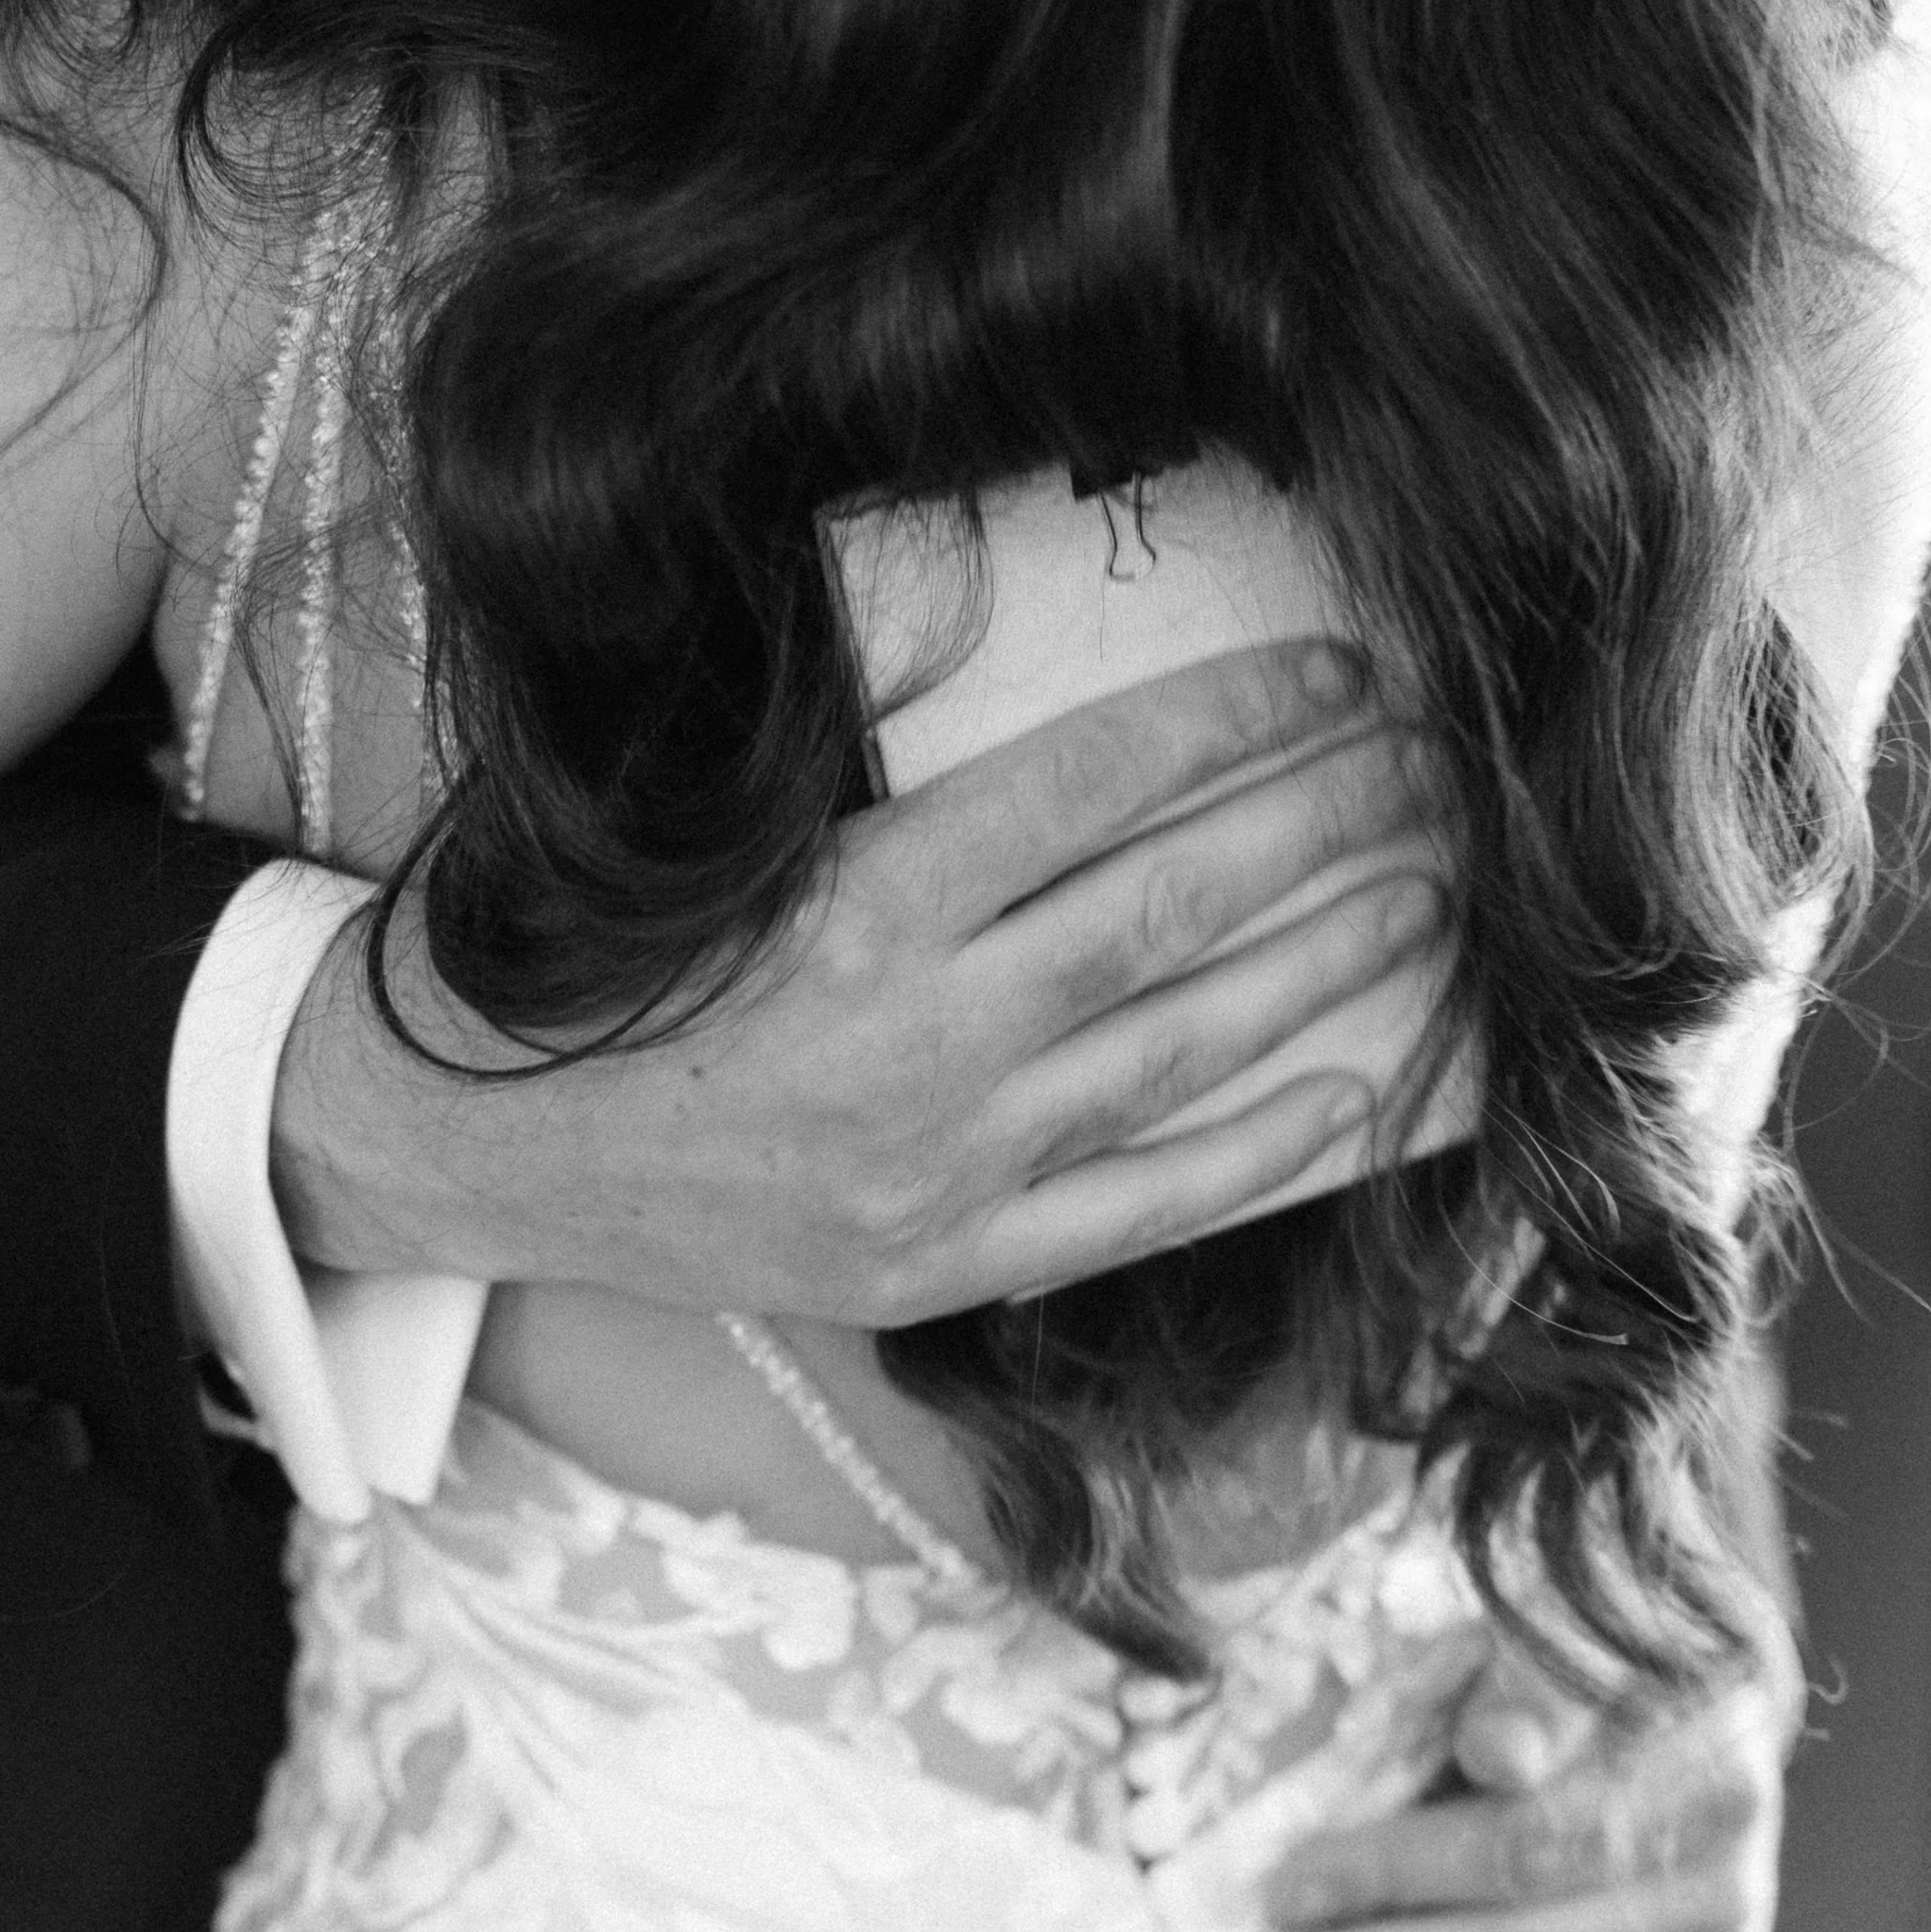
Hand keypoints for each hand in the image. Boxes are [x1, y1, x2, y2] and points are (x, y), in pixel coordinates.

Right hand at [272, 642, 1447, 1318]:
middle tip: (1442, 764)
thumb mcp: (731, 839)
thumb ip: (899, 788)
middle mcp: (918, 1036)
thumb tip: (1082, 702)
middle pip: (1174, 910)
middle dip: (1327, 826)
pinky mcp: (944, 1264)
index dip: (1237, 719)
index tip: (1340, 667)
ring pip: (1183, 1049)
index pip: (1095, 786)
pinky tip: (1361, 1083)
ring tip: (1434, 896)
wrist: (488, 1156)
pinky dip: (1261, 1145)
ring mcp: (941, 1165)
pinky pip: (1144, 1207)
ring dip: (1327, 966)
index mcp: (856, 902)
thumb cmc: (610, 966)